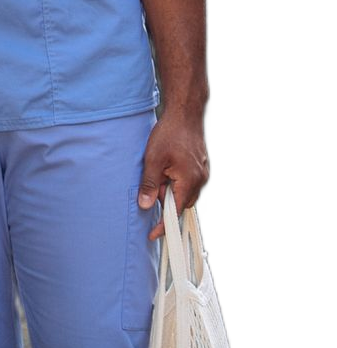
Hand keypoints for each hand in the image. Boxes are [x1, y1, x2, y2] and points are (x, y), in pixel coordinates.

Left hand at [137, 110, 210, 239]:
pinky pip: (188, 182)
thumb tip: (144, 206)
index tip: (152, 235)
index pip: (175, 212)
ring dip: (170, 191)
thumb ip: (149, 184)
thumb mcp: (153, 159)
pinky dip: (176, 182)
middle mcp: (200, 180)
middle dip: (165, 202)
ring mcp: (202, 173)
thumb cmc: (168, 134)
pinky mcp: (200, 166)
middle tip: (151, 190)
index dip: (163, 225)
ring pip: (185, 192)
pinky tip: (166, 170)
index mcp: (189, 182)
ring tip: (158, 175)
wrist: (185, 113)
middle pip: (181, 203)